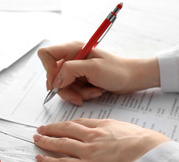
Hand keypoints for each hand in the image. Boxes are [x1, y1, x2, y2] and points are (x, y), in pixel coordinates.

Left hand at [33, 118, 169, 161]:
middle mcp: (93, 136)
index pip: (81, 123)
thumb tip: (127, 138)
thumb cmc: (149, 145)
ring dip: (47, 141)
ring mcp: (88, 151)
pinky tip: (41, 160)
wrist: (150, 155)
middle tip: (42, 129)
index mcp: (105, 126)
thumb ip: (124, 134)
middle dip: (52, 129)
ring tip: (37, 139)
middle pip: (67, 130)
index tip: (63, 124)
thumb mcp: (136, 132)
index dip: (68, 124)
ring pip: (61, 143)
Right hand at [38, 41, 159, 105]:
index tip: (58, 82)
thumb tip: (55, 81)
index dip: (48, 70)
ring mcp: (75, 70)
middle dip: (66, 89)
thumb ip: (70, 70)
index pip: (46, 55)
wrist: (132, 78)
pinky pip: (72, 91)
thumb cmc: (117, 70)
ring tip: (93, 92)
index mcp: (73, 49)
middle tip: (79, 96)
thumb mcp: (93, 68)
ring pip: (62, 86)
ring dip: (77, 93)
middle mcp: (71, 58)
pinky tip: (94, 92)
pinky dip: (82, 95)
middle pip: (53, 76)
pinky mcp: (79, 79)